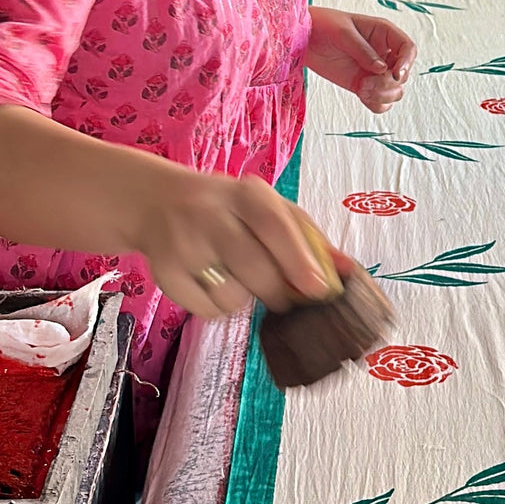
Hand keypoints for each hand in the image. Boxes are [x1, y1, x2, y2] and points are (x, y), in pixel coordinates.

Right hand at [133, 161, 346, 318]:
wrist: (157, 202)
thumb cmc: (228, 208)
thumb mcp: (266, 207)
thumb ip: (307, 236)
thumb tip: (347, 270)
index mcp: (244, 193)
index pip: (273, 223)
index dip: (297, 258)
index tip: (318, 288)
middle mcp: (209, 212)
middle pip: (253, 266)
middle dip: (279, 292)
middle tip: (286, 298)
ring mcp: (183, 243)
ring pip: (231, 295)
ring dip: (245, 298)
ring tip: (237, 276)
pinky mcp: (164, 273)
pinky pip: (207, 310)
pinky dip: (219, 307)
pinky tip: (213, 282)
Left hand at [304, 6, 415, 112]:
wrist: (303, 39)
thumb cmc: (324, 25)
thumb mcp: (343, 33)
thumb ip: (363, 50)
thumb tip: (383, 69)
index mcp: (384, 33)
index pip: (408, 49)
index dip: (407, 63)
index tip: (394, 74)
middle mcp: (384, 53)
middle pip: (403, 74)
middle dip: (389, 83)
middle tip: (368, 84)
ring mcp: (374, 71)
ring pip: (395, 90)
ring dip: (384, 95)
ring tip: (363, 90)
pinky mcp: (363, 85)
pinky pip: (380, 101)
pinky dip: (376, 103)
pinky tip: (362, 95)